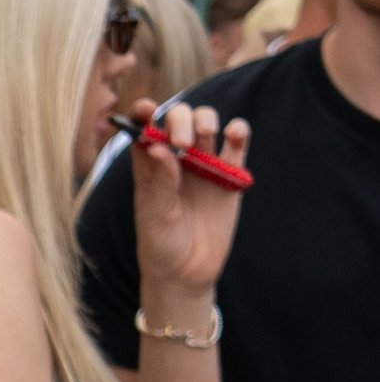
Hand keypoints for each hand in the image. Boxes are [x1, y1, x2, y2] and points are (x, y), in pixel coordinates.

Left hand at [128, 96, 250, 304]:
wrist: (187, 273)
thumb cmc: (160, 246)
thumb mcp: (154, 216)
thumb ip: (159, 181)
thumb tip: (158, 145)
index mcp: (149, 166)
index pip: (144, 127)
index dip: (143, 112)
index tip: (145, 108)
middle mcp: (176, 159)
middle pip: (179, 118)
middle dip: (180, 119)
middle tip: (183, 142)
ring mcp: (204, 164)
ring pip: (207, 123)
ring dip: (206, 119)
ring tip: (205, 137)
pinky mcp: (229, 175)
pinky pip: (237, 143)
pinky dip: (239, 131)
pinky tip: (234, 135)